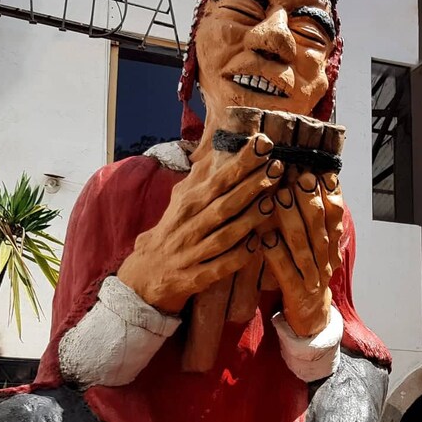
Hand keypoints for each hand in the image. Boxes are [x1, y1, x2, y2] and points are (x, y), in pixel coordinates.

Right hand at [118, 120, 282, 312]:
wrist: (145, 274)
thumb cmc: (172, 231)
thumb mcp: (180, 201)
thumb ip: (199, 178)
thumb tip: (216, 147)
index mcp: (187, 205)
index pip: (216, 180)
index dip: (239, 163)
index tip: (262, 144)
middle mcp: (188, 227)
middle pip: (222, 204)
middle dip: (250, 185)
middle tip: (276, 167)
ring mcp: (191, 253)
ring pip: (223, 235)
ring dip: (248, 220)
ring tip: (271, 202)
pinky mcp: (195, 277)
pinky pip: (219, 267)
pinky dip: (237, 256)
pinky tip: (256, 245)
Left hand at [263, 169, 343, 336]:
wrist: (312, 316)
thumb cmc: (308, 273)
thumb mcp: (315, 245)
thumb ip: (311, 219)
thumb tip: (306, 180)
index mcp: (331, 245)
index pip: (335, 214)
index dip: (329, 193)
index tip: (318, 170)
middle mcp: (325, 258)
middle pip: (321, 226)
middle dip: (310, 199)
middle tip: (299, 175)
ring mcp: (312, 276)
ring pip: (304, 245)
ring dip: (292, 219)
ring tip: (280, 196)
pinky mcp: (296, 292)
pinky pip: (286, 271)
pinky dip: (277, 253)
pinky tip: (266, 237)